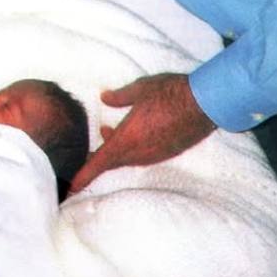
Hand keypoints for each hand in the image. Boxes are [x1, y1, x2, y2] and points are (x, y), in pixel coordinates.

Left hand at [70, 73, 215, 192]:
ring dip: (115, 148)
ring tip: (106, 130)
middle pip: (112, 161)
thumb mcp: (139, 89)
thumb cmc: (169, 93)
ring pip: (128, 157)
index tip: (71, 187)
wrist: (205, 103)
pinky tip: (132, 132)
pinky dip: (131, 147)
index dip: (83, 174)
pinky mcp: (168, 152)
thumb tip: (104, 98)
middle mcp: (141, 152)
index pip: (100, 162)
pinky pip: (143, 155)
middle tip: (86, 151)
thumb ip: (119, 97)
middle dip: (98, 157)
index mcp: (128, 139)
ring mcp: (156, 154)